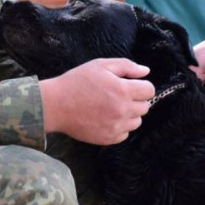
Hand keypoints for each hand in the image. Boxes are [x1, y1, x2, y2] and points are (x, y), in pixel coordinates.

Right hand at [40, 58, 154, 145]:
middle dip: (136, 99)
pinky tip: (106, 117)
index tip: (131, 85)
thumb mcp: (100, 66)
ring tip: (111, 107)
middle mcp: (123, 110)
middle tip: (118, 95)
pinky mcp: (108, 138)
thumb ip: (126, 66)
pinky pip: (125, 133)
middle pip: (145, 107)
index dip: (142, 86)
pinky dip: (119, 126)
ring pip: (136, 122)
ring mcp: (116, 126)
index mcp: (123, 90)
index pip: (149, 91)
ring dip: (129, 114)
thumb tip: (145, 71)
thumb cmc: (77, 82)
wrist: (55, 105)